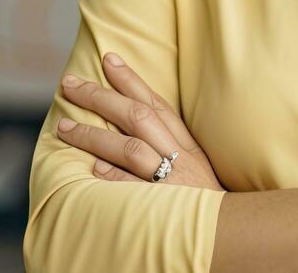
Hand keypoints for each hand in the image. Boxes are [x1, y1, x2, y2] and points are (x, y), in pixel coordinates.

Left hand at [54, 51, 225, 190]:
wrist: (232, 238)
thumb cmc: (207, 206)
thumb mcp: (196, 170)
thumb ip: (169, 149)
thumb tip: (127, 133)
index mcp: (189, 146)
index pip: (157, 104)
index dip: (131, 79)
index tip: (108, 59)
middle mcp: (181, 158)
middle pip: (138, 116)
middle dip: (101, 96)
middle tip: (70, 83)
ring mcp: (173, 181)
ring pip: (131, 147)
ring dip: (95, 135)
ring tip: (64, 127)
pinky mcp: (166, 206)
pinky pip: (135, 188)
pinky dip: (115, 176)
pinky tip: (94, 169)